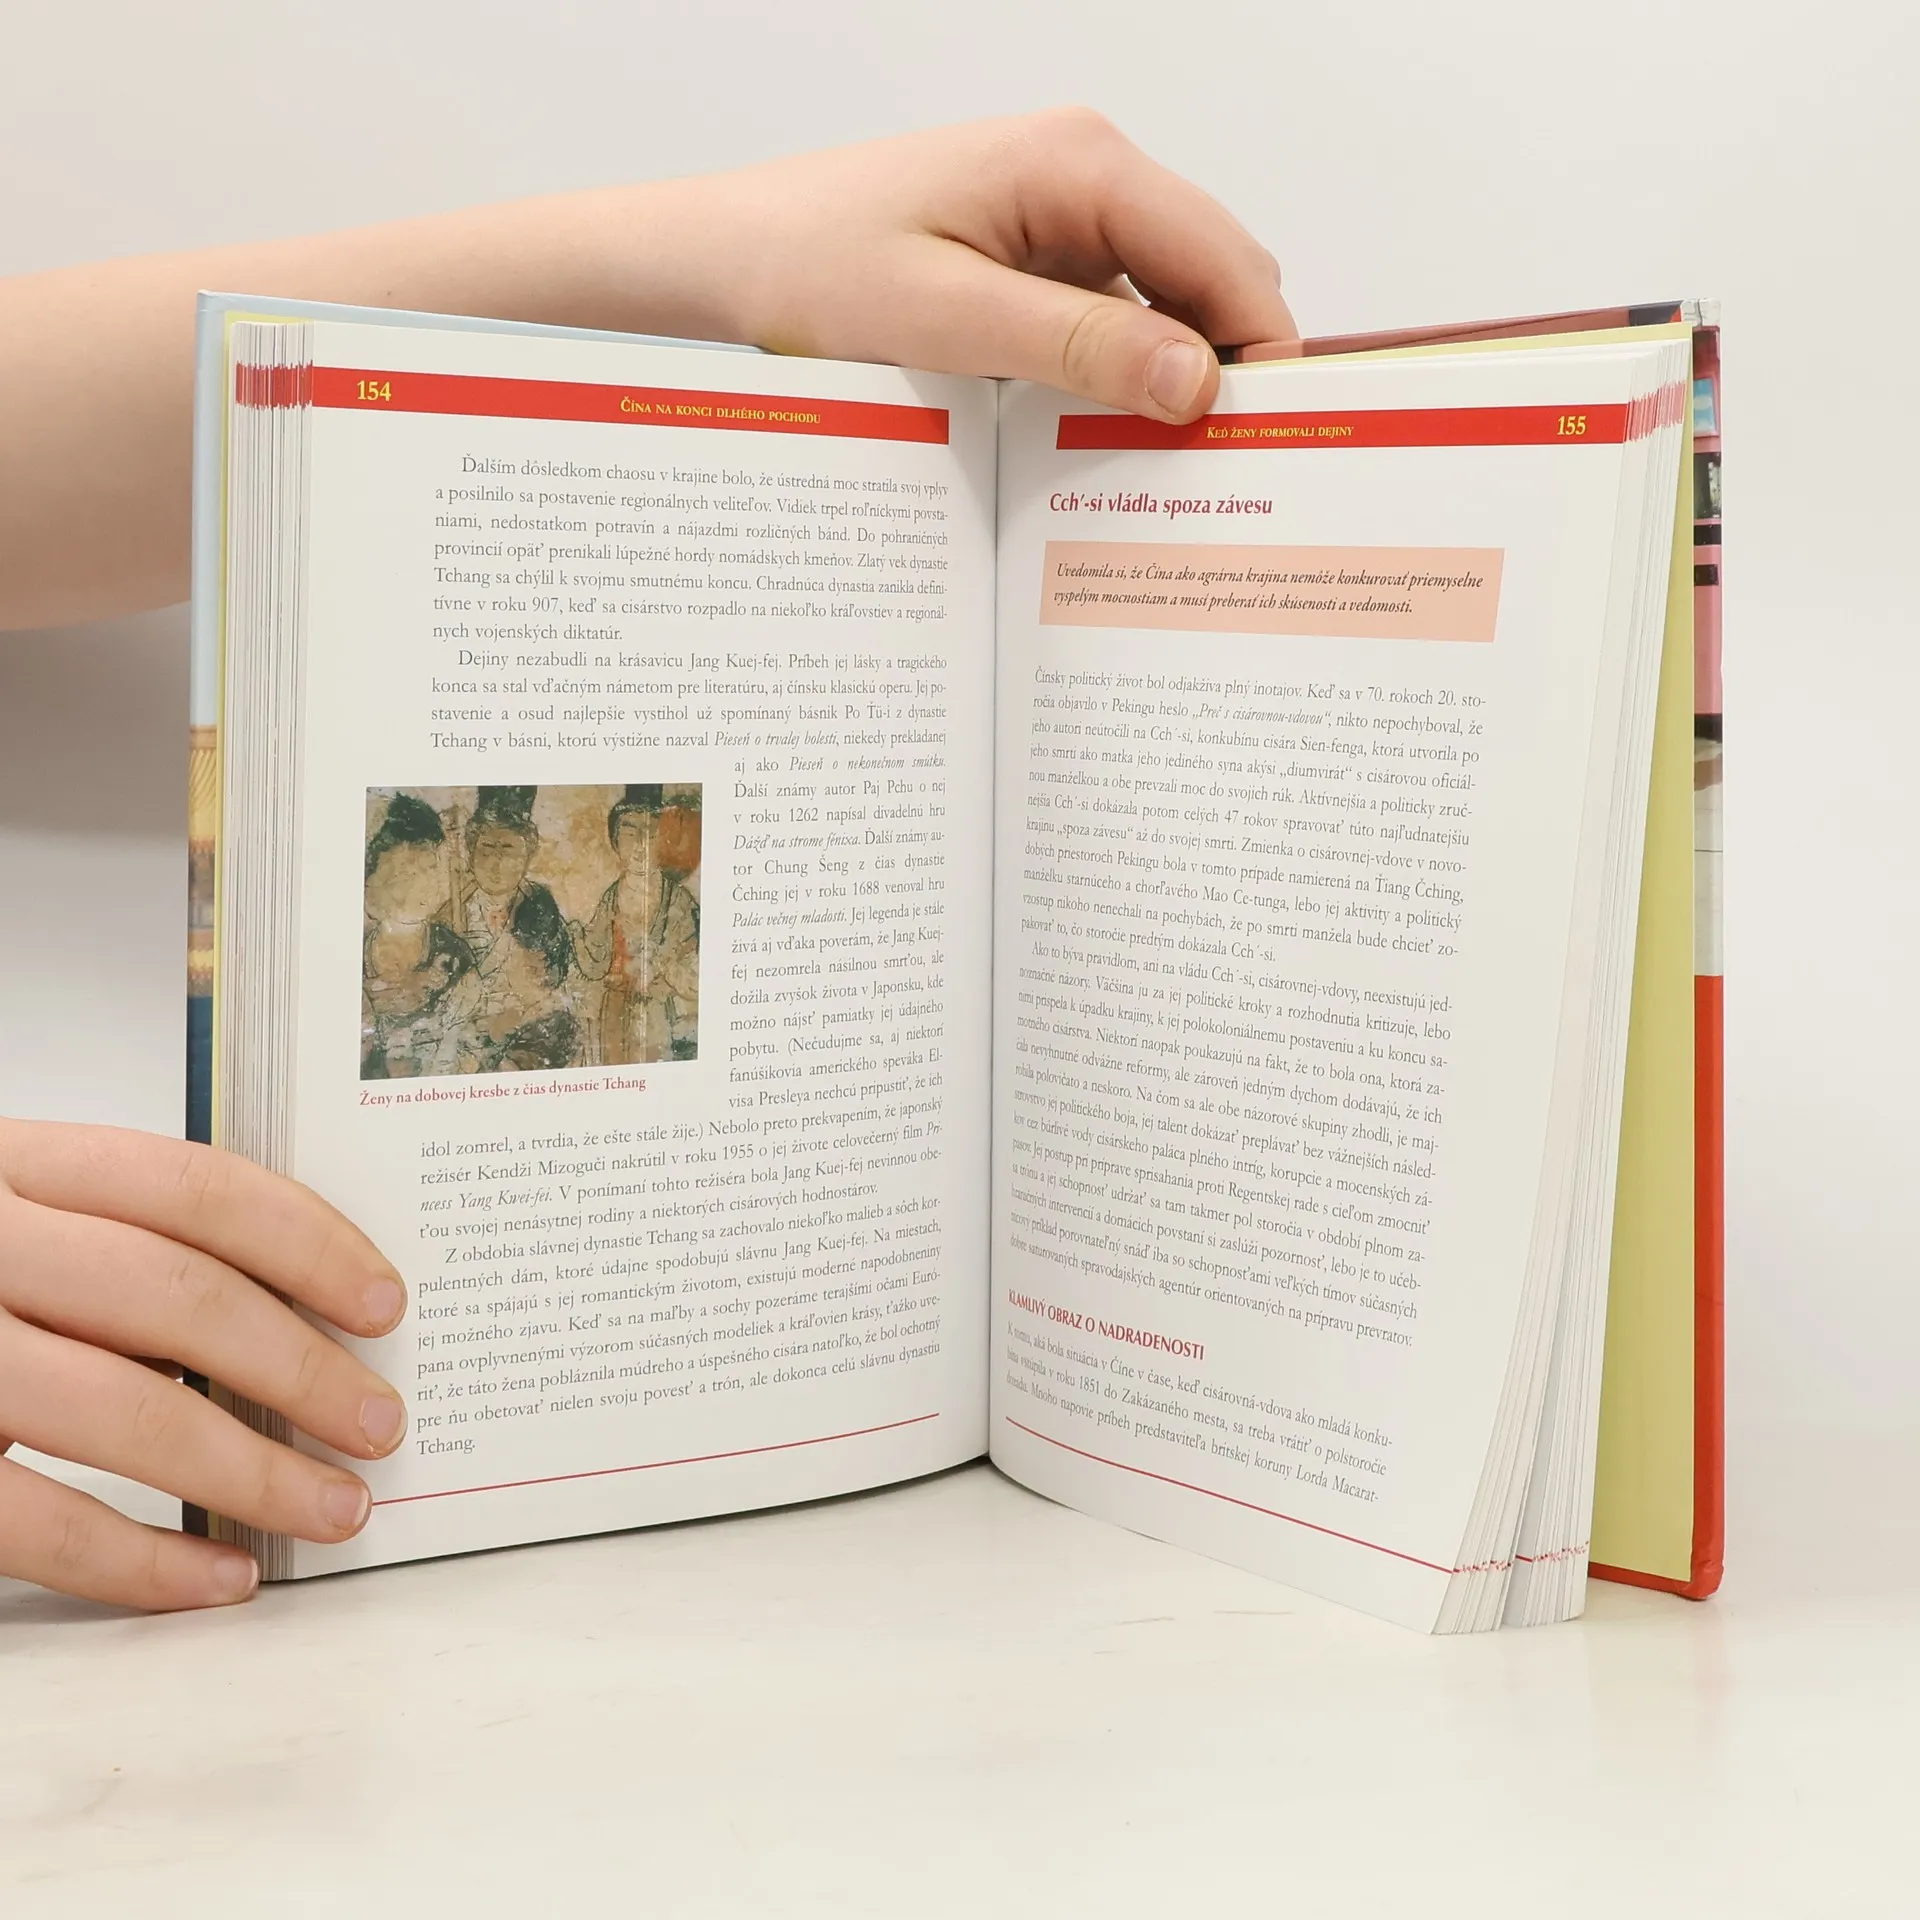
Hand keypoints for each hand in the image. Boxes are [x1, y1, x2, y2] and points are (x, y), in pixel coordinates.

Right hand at [0, 1120, 407, 1609]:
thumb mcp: (11, 1208)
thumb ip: (114, 1233)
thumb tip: (289, 1304)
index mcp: (11, 1164)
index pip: (194, 1187)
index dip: (309, 1243)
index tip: (383, 1303)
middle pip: (177, 1299)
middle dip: (300, 1368)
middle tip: (378, 1422)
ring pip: (123, 1412)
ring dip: (252, 1472)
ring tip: (334, 1508)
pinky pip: (37, 1522)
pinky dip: (144, 1561)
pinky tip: (218, 1579)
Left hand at [5, 107, 1296, 627]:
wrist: (701, 269)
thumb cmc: (796, 270)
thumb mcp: (936, 317)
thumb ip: (1074, 339)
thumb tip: (1199, 378)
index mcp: (1080, 165)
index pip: (1229, 259)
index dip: (1267, 356)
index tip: (1281, 454)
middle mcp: (1083, 183)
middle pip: (1208, 288)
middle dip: (1222, 383)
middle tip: (1228, 496)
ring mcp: (1055, 230)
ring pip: (1160, 319)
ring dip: (1164, 397)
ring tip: (1162, 494)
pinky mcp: (1022, 275)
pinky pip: (1104, 333)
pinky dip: (1113, 393)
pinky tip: (1096, 460)